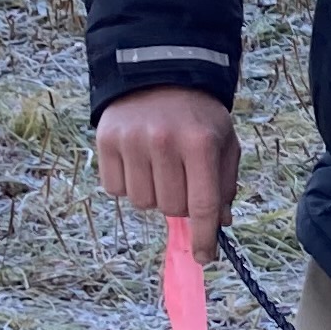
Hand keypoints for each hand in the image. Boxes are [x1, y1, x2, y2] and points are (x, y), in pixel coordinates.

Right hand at [92, 86, 238, 243]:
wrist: (157, 73)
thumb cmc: (197, 115)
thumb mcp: (224, 142)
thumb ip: (225, 183)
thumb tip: (220, 223)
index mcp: (201, 143)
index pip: (203, 205)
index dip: (203, 237)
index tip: (204, 257)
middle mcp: (164, 142)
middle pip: (171, 208)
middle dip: (180, 206)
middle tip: (182, 182)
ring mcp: (131, 141)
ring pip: (142, 203)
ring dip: (154, 196)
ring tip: (160, 168)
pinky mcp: (106, 141)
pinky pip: (116, 190)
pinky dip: (128, 185)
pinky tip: (139, 163)